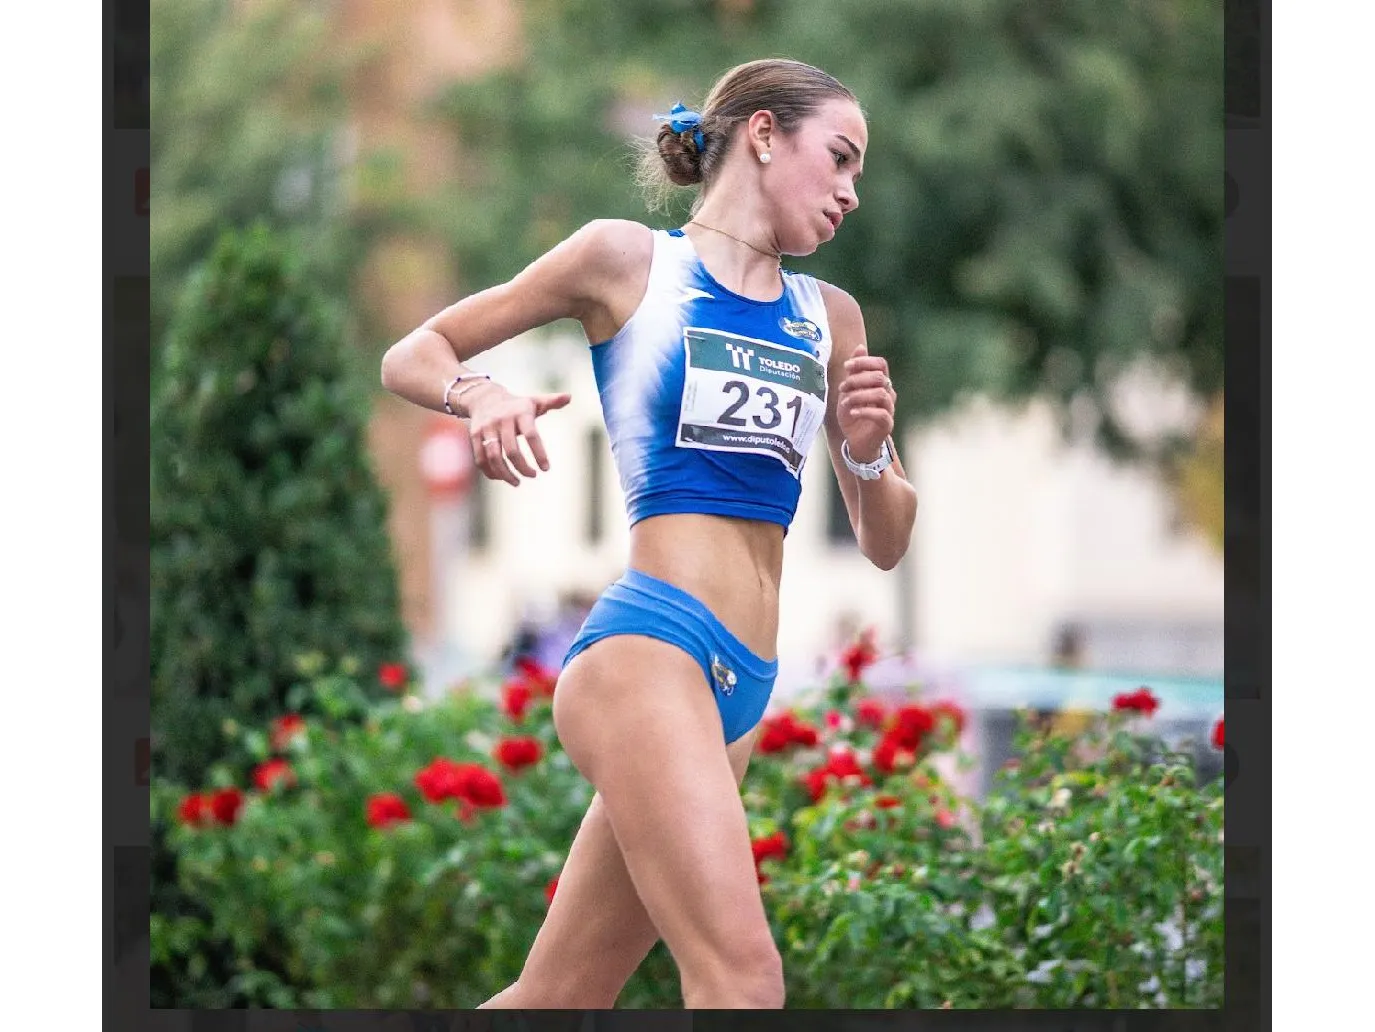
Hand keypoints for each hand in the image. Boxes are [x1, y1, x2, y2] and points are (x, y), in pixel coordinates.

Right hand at [465, 383, 571, 485]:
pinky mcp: (474, 435)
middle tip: (533, 475)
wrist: (484, 397)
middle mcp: (502, 420)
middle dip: (522, 467)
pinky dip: (490, 472)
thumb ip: (552, 401)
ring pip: (494, 457)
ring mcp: (486, 428)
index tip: (546, 468)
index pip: (531, 435)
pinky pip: (481, 458)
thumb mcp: (534, 401)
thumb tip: (569, 397)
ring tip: (517, 482)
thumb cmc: (516, 404)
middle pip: (511, 450)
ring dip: (506, 474)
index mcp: (520, 413)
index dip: (539, 453)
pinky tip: (501, 478)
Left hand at [837, 342, 895, 462]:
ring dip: (859, 396)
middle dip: (858, 380)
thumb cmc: (853, 414)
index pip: (881, 364)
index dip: (865, 362)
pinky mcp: (887, 424)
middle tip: (842, 387)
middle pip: (880, 378)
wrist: (855, 442)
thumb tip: (860, 347)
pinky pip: (880, 414)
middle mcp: (888, 394)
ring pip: (881, 394)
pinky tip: (851, 412)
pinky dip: (864, 411)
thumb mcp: (849, 391)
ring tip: (845, 402)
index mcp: (880, 383)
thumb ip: (855, 372)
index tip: (847, 366)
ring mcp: (889, 409)